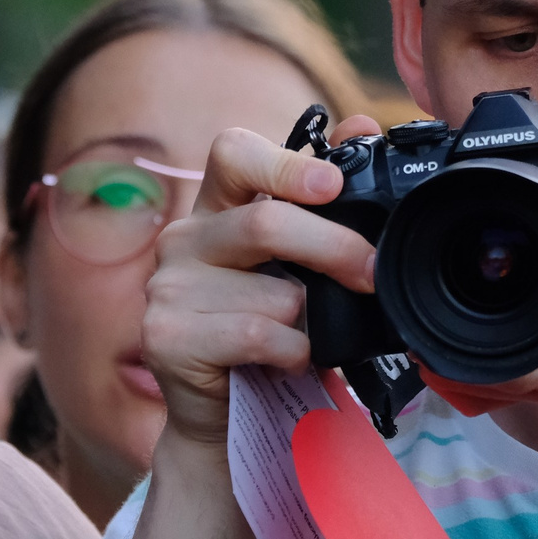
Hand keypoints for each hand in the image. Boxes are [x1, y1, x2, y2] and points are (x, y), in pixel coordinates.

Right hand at [139, 121, 381, 452]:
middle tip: (370, 272)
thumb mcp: (300, 262)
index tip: (333, 186)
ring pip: (275, 292)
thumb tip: (360, 125)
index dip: (284, 164)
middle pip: (265, 223)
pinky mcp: (166, 336)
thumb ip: (325, 199)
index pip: (232, 152)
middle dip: (334, 249)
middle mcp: (183, 238)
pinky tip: (287, 360)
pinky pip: (259, 336)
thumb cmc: (269, 327)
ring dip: (310, 322)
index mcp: (215, 208)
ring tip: (304, 336)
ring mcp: (167, 287)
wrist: (226, 413)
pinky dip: (293, 353)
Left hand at [417, 173, 537, 477]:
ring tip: (427, 280)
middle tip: (405, 262)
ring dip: (445, 331)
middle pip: (463, 359)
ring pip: (475, 370)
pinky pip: (500, 375)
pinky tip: (469, 309)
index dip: (441, 318)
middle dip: (426, 316)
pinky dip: (473, 348)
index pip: (491, 343)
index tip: (417, 278)